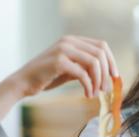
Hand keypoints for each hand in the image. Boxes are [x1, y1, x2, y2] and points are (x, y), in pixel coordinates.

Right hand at [0, 35, 117, 119]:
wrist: (23, 82)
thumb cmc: (45, 77)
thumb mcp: (69, 70)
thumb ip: (84, 68)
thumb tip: (106, 77)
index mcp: (72, 40)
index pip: (101, 46)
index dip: (111, 61)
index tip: (114, 77)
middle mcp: (68, 41)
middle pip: (100, 53)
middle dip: (107, 73)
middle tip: (106, 89)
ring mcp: (63, 49)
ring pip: (94, 63)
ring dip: (98, 80)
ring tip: (95, 93)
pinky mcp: (59, 61)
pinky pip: (83, 74)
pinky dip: (89, 86)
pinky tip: (87, 94)